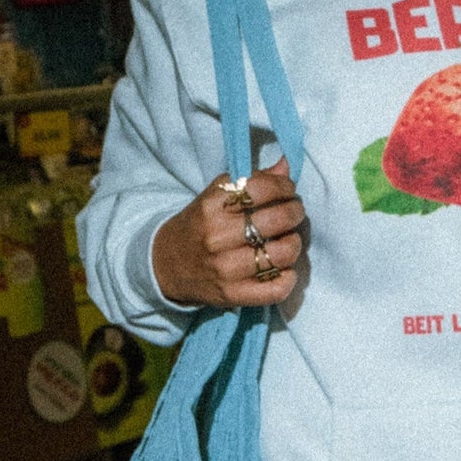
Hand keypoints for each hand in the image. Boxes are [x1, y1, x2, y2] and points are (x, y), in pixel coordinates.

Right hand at [152, 157, 305, 307]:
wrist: (165, 266)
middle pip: (278, 220)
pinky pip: (276, 289)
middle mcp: (217, 236)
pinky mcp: (232, 295)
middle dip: (295, 212)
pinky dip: (289, 278)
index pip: (262, 188)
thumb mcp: (216, 196)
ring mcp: (225, 269)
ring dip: (294, 243)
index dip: (284, 186)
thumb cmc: (198, 225)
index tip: (288, 190)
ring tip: (288, 239)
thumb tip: (285, 165)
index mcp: (212, 206)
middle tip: (294, 212)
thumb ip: (252, 180)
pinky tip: (284, 268)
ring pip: (283, 253)